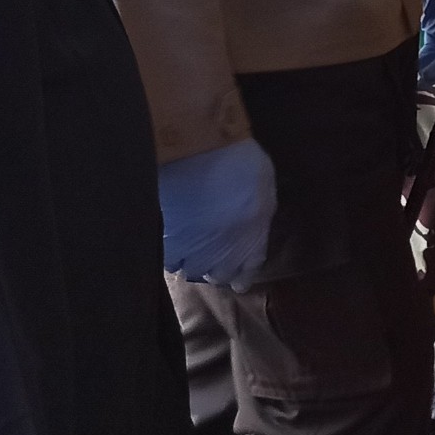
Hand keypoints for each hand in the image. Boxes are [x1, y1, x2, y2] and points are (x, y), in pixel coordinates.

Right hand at [157, 138, 276, 285]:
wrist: (202, 155)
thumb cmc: (241, 164)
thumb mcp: (263, 189)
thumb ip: (257, 215)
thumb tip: (251, 225)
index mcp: (253, 238)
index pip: (249, 270)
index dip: (242, 275)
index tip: (238, 279)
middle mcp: (226, 252)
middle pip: (219, 275)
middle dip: (217, 268)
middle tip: (210, 257)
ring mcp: (197, 251)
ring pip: (194, 271)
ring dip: (193, 263)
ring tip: (190, 251)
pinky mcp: (171, 244)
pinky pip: (171, 262)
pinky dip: (173, 257)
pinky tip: (173, 245)